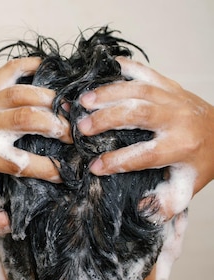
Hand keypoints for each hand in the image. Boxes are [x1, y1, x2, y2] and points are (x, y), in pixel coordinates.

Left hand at [0, 57, 70, 234]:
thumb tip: (9, 227)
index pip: (20, 163)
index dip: (48, 170)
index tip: (66, 174)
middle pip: (24, 119)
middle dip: (55, 126)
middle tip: (74, 136)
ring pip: (20, 93)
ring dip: (49, 99)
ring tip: (68, 110)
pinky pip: (8, 70)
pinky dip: (30, 65)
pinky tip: (50, 69)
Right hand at [77, 57, 213, 216]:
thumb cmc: (200, 161)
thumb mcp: (188, 187)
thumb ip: (166, 202)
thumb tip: (142, 209)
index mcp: (182, 147)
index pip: (145, 155)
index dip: (118, 162)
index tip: (95, 167)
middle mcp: (178, 119)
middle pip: (139, 114)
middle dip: (107, 119)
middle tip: (81, 128)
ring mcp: (174, 98)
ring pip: (139, 90)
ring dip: (109, 93)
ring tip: (84, 100)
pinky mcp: (171, 85)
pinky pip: (146, 72)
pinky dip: (124, 68)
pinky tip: (103, 69)